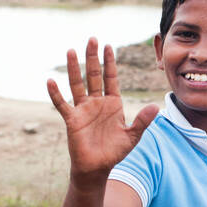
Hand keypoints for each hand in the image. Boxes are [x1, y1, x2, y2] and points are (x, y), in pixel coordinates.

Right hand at [46, 38, 158, 189]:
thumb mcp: (132, 137)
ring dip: (75, 68)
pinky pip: (62, 104)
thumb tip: (155, 107)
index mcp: (112, 104)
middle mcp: (97, 102)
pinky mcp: (72, 119)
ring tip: (71, 51)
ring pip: (77, 84)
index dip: (109, 63)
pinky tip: (51, 81)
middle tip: (92, 39)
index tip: (108, 46)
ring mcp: (83, 109)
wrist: (97, 168)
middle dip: (93, 58)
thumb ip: (142, 121)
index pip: (111, 78)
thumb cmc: (114, 152)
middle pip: (94, 76)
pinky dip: (56, 94)